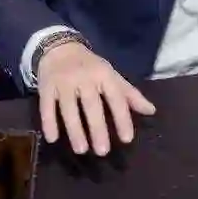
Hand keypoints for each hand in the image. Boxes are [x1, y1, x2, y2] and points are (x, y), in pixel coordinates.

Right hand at [37, 40, 155, 157]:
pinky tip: (52, 139)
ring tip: (81, 150)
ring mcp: (63, 81)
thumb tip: (151, 111)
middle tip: (103, 151)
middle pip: (91, 105)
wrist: (59, 47)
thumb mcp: (111, 76)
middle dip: (97, 129)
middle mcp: (84, 77)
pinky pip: (46, 106)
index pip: (116, 98)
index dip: (122, 118)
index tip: (127, 139)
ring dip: (75, 130)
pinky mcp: (46, 86)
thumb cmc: (90, 66)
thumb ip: (129, 95)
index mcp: (104, 75)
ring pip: (69, 108)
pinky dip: (48, 122)